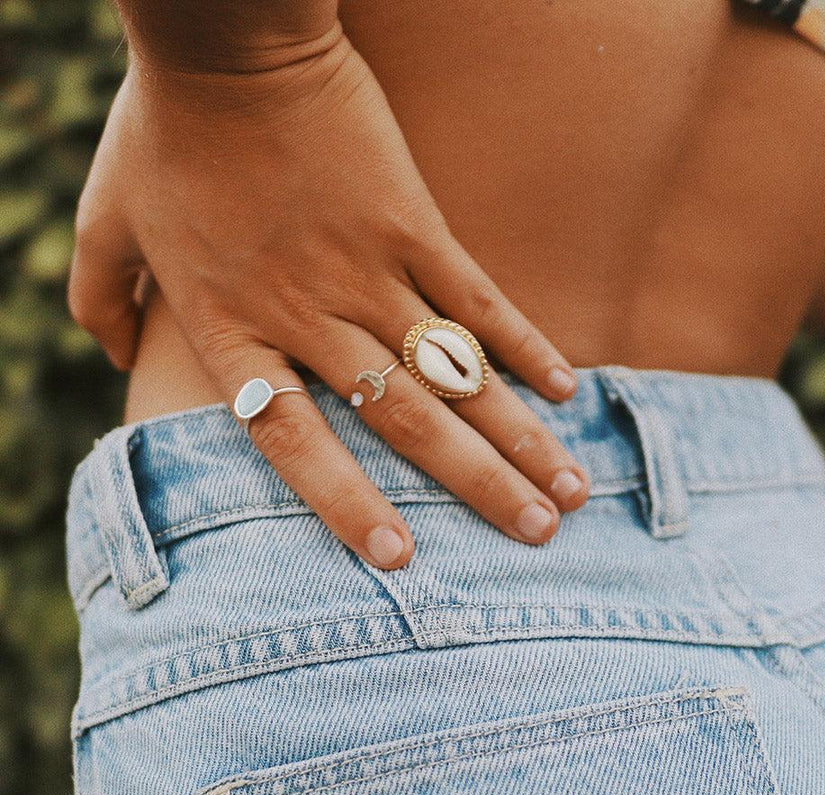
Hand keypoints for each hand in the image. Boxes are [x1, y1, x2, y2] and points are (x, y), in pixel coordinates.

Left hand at [67, 21, 590, 568]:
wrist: (229, 42)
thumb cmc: (163, 131)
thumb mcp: (102, 223)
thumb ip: (98, 299)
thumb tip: (113, 353)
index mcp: (237, 330)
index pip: (296, 445)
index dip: (348, 505)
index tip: (403, 557)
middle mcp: (311, 318)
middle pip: (406, 422)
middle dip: (478, 486)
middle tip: (538, 537)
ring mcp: (369, 271)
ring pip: (456, 373)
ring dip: (519, 436)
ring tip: (571, 489)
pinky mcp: (413, 225)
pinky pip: (477, 298)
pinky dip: (524, 345)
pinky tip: (567, 388)